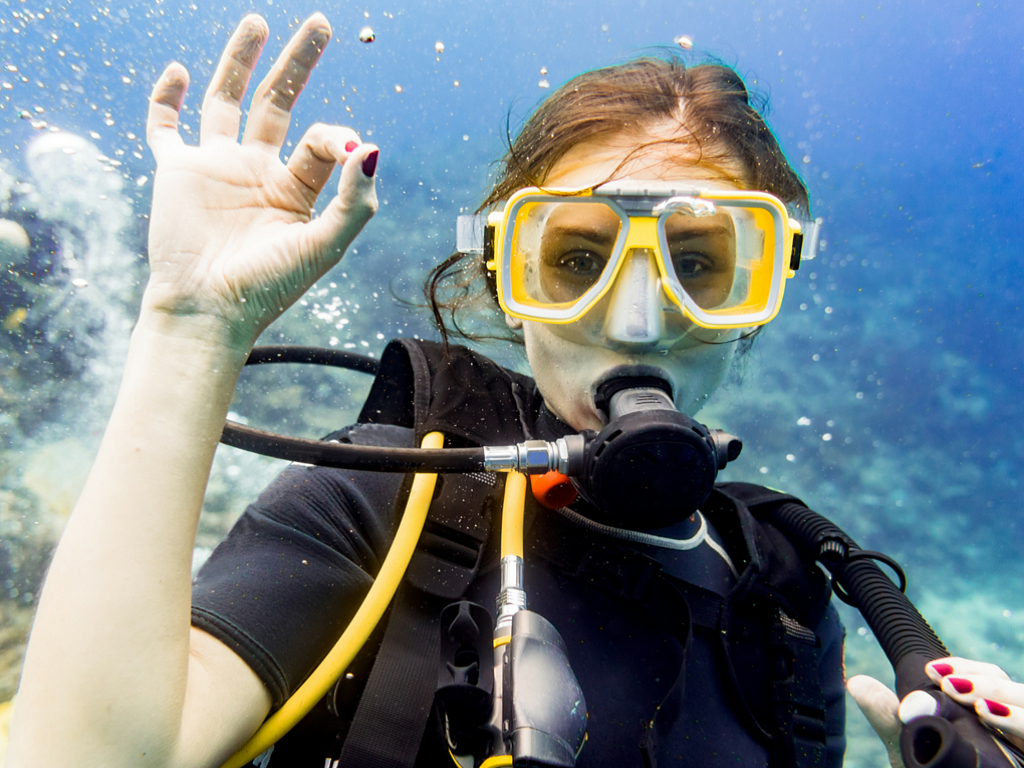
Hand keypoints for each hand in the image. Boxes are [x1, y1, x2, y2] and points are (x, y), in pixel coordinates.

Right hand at [143, 13, 377, 351]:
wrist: (209, 313)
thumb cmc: (269, 287)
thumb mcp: (323, 246)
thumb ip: (353, 201)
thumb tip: (370, 145)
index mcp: (296, 189)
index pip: (319, 141)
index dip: (332, 135)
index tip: (342, 147)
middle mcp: (259, 171)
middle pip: (279, 103)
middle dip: (299, 64)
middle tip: (320, 23)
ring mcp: (217, 167)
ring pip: (228, 100)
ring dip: (241, 60)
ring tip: (257, 22)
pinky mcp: (177, 172)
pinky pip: (166, 127)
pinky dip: (166, 99)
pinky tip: (177, 71)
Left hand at [849, 658, 1023, 767]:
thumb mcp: (909, 746)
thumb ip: (888, 715)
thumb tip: (856, 682)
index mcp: (987, 717)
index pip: (991, 679)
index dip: (970, 669)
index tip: (934, 670)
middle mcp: (1011, 729)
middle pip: (1015, 690)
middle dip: (984, 680)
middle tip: (947, 681)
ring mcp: (1022, 746)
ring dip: (1001, 695)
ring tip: (976, 701)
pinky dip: (1020, 720)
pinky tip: (991, 712)